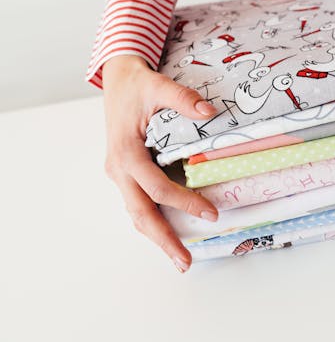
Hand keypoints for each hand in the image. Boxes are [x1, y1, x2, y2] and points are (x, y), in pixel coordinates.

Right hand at [102, 55, 218, 272]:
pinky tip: (169, 232)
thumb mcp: (158, 86)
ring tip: (179, 258)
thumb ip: (182, 99)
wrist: (117, 78)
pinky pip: (138, 201)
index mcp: (126, 153)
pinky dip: (153, 219)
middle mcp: (119, 169)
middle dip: (164, 240)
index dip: (185, 202)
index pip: (157, 188)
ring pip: (136, 212)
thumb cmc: (138, 84)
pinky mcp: (124, 173)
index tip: (211, 213)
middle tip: (186, 263)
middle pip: (140, 213)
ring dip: (157, 236)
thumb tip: (209, 112)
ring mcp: (119, 173)